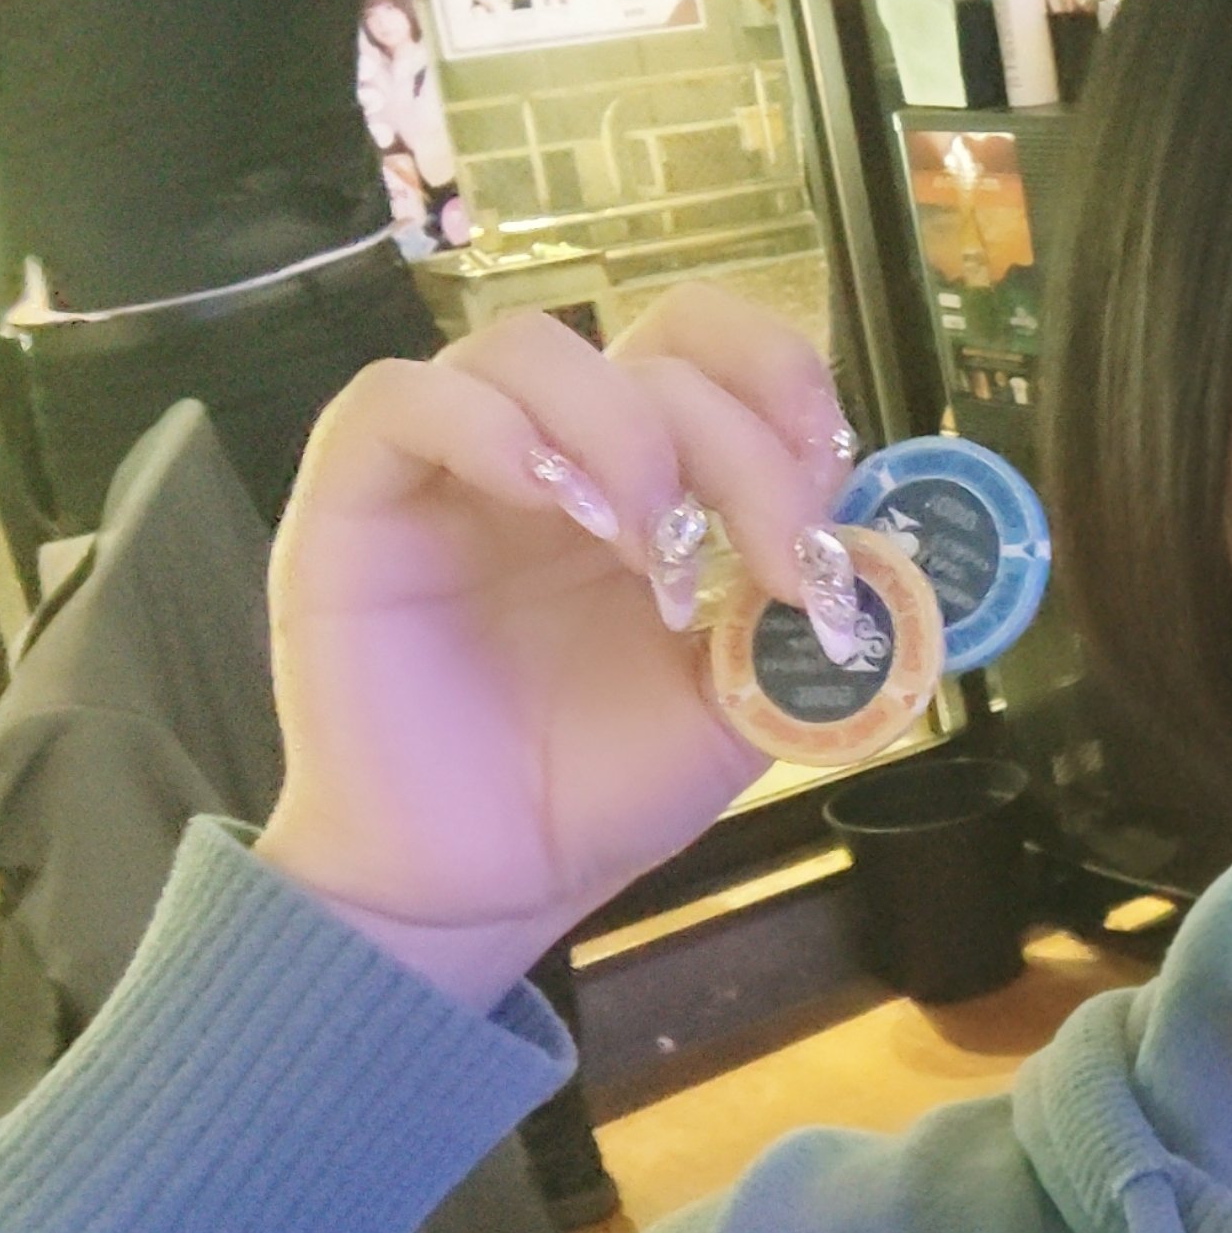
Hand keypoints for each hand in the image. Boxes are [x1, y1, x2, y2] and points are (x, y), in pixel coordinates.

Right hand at [252, 287, 857, 1007]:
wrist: (488, 886)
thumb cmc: (599, 788)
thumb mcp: (738, 698)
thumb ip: (796, 609)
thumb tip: (874, 543)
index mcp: (649, 476)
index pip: (710, 347)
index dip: (782, 382)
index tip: (829, 491)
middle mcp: (554, 451)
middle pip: (650, 348)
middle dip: (739, 442)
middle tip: (769, 558)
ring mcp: (451, 467)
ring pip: (529, 347)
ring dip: (624, 430)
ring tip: (652, 551)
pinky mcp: (357, 499)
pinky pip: (399, 401)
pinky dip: (490, 427)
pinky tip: (557, 504)